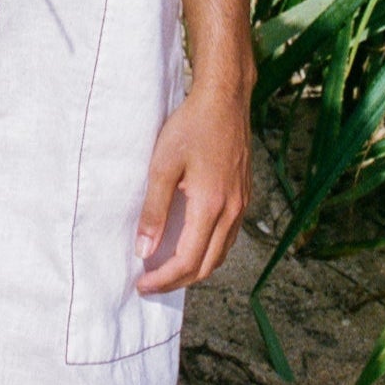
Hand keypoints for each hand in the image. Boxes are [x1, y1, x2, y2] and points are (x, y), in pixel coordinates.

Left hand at [133, 83, 252, 293]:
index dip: (163, 279)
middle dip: (178, 281)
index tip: (141, 285)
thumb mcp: (162, 166)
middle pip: (207, 265)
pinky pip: (228, 236)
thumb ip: (153, 211)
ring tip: (167, 269)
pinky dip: (208, 250)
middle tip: (151, 284)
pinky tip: (191, 243)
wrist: (225, 99)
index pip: (187, 261)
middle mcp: (232, 211)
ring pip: (221, 254)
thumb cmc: (192, 126)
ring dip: (195, 268)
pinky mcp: (244, 195)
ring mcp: (242, 204)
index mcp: (211, 206)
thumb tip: (144, 250)